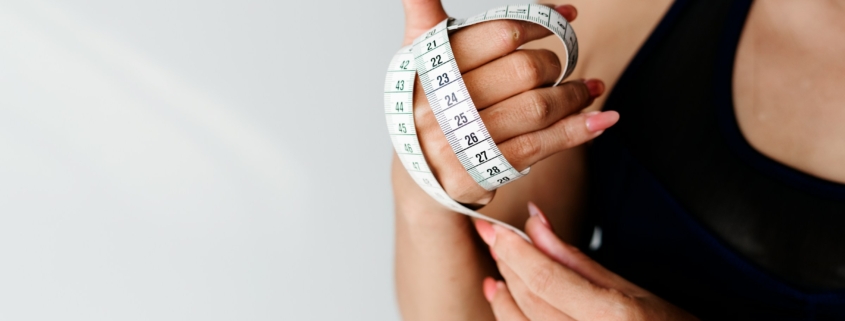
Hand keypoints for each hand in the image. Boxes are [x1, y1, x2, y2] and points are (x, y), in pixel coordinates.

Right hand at [399, 1, 619, 205]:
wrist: (417, 172)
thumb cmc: (428, 102)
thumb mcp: (415, 53)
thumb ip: (423, 10)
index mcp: (428, 64)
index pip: (500, 34)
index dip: (539, 22)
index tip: (567, 17)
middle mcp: (440, 103)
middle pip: (523, 70)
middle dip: (555, 65)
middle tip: (564, 67)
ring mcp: (460, 140)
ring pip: (536, 108)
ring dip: (573, 97)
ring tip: (588, 90)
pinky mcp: (478, 172)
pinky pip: (539, 145)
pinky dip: (575, 131)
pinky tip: (599, 121)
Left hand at [474, 204, 698, 320]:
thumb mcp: (635, 291)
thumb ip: (576, 259)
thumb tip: (536, 223)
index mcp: (611, 316)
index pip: (545, 277)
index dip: (514, 250)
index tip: (495, 229)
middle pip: (529, 298)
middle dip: (507, 264)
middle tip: (492, 238)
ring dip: (504, 295)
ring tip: (496, 269)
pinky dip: (512, 317)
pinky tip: (505, 300)